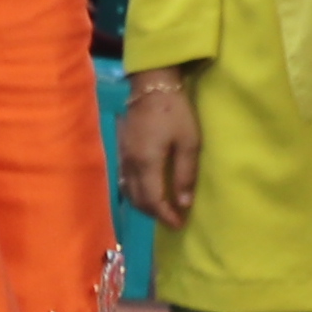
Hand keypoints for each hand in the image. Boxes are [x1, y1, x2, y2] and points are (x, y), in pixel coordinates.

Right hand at [113, 68, 198, 228]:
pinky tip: (146, 190)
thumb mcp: (189, 142)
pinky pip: (125, 180)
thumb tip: (184, 203)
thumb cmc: (174, 112)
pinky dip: (136, 192)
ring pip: (128, 191)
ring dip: (144, 204)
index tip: (179, 225)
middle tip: (172, 220)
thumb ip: (185, 174)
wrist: (151, 87)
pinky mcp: (122, 150)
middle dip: (155, 213)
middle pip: (138, 199)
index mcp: (147, 164)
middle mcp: (131, 165)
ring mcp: (123, 157)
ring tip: (161, 209)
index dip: (166, 216)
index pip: (153, 200)